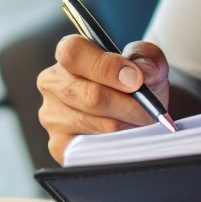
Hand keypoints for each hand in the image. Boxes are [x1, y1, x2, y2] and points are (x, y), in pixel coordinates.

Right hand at [37, 37, 170, 164]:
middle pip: (89, 95)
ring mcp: (51, 115)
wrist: (140, 110)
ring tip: (141, 121)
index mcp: (70, 54)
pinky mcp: (58, 145)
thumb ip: (147, 57)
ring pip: (97, 124)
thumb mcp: (148, 61)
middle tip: (149, 110)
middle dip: (128, 105)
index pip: (73, 53)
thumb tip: (144, 71)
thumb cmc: (138, 80)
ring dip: (127, 124)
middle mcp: (52, 83)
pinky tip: (126, 135)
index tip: (137, 80)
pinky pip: (93, 148)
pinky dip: (118, 143)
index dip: (106, 67)